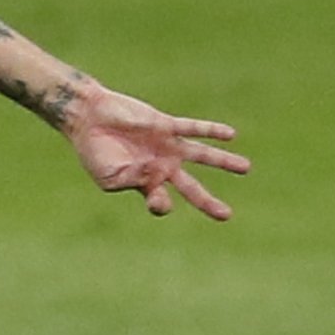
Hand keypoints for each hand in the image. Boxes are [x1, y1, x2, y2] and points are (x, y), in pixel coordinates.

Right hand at [61, 86, 249, 221]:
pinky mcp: (165, 125)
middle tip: (226, 216)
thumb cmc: (94, 151)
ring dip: (223, 163)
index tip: (158, 203)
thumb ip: (134, 182)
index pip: (159, 201)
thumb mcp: (109, 176)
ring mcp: (165, 146)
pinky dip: (210, 132)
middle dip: (207, 202)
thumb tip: (159, 182)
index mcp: (144, 183)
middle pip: (190, 187)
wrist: (89, 119)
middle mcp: (160, 166)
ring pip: (200, 156)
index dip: (160, 205)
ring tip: (246, 169)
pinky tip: (231, 136)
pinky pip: (192, 129)